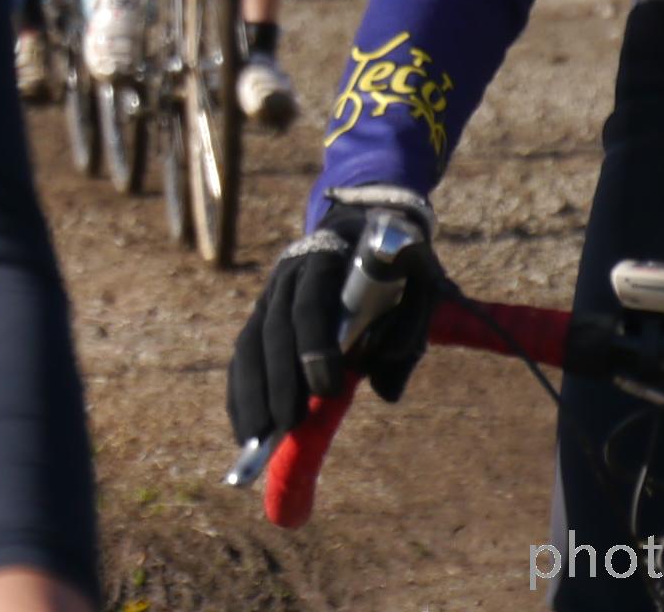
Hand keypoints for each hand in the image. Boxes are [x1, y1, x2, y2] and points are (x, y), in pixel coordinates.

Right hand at [228, 189, 443, 448]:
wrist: (366, 222)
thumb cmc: (399, 261)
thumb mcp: (421, 282)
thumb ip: (410, 329)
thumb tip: (386, 392)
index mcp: (327, 255)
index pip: (312, 303)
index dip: (314, 346)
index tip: (326, 388)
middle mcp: (288, 272)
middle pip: (274, 329)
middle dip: (278, 381)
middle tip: (286, 428)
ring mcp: (271, 293)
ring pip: (251, 344)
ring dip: (251, 394)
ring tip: (255, 441)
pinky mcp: (264, 314)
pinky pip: (245, 354)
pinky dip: (242, 392)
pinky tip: (246, 429)